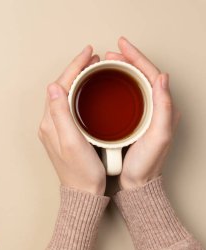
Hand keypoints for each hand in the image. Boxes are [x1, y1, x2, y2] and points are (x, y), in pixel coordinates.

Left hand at [38, 46, 105, 194]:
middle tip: (92, 57)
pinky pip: (67, 104)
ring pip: (63, 94)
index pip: (60, 85)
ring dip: (76, 79)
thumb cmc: (81, 171)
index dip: (74, 66)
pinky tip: (87, 90)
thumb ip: (60, 113)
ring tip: (91, 68)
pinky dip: (77, 92)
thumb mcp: (72, 141)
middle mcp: (49, 123)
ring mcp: (55, 128)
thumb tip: (53, 86)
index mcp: (50, 122)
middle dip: (75, 69)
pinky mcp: (62, 132)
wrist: (82, 192)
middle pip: (60, 87)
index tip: (88, 53)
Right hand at [106, 37, 179, 188]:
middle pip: (141, 75)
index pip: (151, 74)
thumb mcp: (159, 136)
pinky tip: (104, 84)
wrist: (137, 183)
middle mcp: (155, 107)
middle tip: (109, 54)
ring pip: (131, 84)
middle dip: (126, 60)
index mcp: (163, 108)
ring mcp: (142, 113)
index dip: (136, 57)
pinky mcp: (131, 119)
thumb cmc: (146, 164)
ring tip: (106, 64)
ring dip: (119, 71)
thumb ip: (164, 107)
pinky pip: (124, 95)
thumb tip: (163, 77)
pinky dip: (114, 85)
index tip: (121, 46)